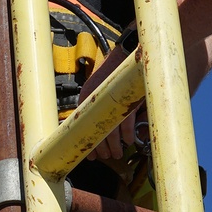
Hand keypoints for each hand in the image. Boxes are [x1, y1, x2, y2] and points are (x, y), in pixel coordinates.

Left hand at [76, 43, 143, 161]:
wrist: (128, 55)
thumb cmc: (117, 74)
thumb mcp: (104, 91)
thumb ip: (102, 108)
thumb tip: (104, 131)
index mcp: (85, 97)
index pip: (81, 127)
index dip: (88, 144)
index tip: (91, 156)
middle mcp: (94, 100)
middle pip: (96, 134)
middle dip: (102, 149)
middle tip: (108, 156)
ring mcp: (110, 102)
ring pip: (110, 133)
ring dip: (114, 147)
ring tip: (118, 153)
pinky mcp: (126, 101)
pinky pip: (126, 126)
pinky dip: (128, 135)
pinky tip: (130, 140)